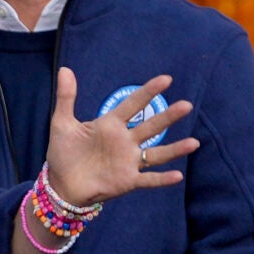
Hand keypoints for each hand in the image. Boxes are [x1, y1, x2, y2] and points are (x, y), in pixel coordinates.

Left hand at [42, 70, 197, 207]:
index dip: (148, 92)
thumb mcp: (62, 123)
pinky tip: (178, 176)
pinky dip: (162, 179)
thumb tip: (65, 69)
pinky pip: (148, 179)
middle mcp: (125, 141)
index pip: (133, 105)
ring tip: (194, 143)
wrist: (60, 184)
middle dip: (168, 116)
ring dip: (174, 149)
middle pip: (151, 126)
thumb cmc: (63, 153)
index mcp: (111, 125)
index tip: (166, 79)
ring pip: (156, 153)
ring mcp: (128, 161)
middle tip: (187, 105)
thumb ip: (66, 97)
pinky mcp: (127, 181)